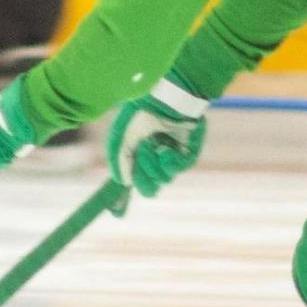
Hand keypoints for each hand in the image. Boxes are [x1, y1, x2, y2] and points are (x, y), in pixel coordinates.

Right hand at [107, 72, 208, 196]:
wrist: (163, 97)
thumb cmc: (139, 113)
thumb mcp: (120, 137)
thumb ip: (119, 160)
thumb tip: (124, 183)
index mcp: (138, 156)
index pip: (135, 182)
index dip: (126, 196)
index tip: (118, 209)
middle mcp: (155, 159)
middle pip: (150, 188)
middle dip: (143, 179)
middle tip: (141, 161)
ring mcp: (172, 157)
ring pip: (163, 179)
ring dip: (153, 165)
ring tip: (152, 145)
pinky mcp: (188, 153)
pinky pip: (177, 170)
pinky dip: (169, 162)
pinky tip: (165, 149)